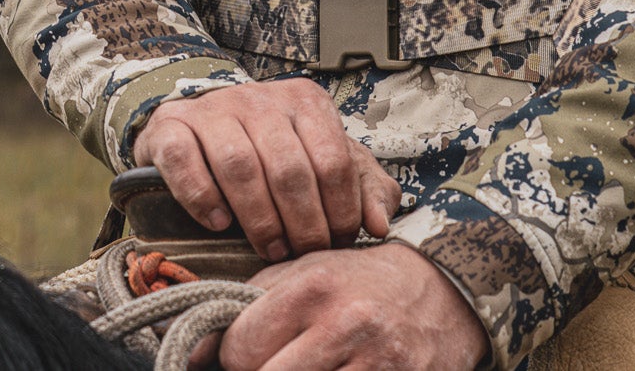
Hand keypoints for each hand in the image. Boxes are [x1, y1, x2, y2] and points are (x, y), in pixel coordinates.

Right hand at [131, 78, 401, 260]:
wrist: (203, 129)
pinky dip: (201, 196)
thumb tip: (380, 225)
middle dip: (301, 223)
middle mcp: (259, 97)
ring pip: (240, 165)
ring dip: (258, 218)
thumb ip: (362, 188)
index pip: (334, 159)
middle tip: (302, 255)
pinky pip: (184, 160)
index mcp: (305, 101)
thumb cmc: (273, 154)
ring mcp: (212, 108)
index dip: (339, 210)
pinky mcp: (171, 125)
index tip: (337, 244)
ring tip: (268, 249)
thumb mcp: (324, 164)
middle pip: (289, 167)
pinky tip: (218, 223)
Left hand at [206, 244, 488, 370]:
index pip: (241, 348)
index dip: (236, 358)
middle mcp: (346, 324)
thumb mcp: (305, 272)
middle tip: (277, 363)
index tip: (249, 355)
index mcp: (313, 288)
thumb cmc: (360, 282)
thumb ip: (246, 305)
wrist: (443, 290)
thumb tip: (192, 351)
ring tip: (308, 366)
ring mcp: (378, 363)